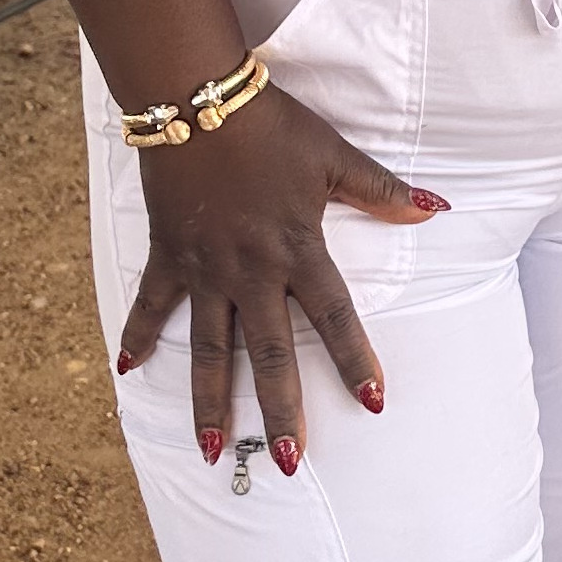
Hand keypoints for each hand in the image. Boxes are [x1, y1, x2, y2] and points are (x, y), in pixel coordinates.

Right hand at [117, 79, 444, 468]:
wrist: (198, 100)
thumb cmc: (272, 126)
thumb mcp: (334, 155)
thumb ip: (382, 192)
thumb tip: (436, 207)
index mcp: (297, 249)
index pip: (334, 317)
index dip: (354, 360)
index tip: (372, 403)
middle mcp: (251, 272)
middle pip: (268, 354)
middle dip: (280, 410)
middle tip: (290, 461)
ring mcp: (204, 270)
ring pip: (208, 349)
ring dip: (210, 401)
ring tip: (213, 449)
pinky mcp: (168, 256)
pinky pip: (150, 306)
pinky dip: (136, 336)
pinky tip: (125, 372)